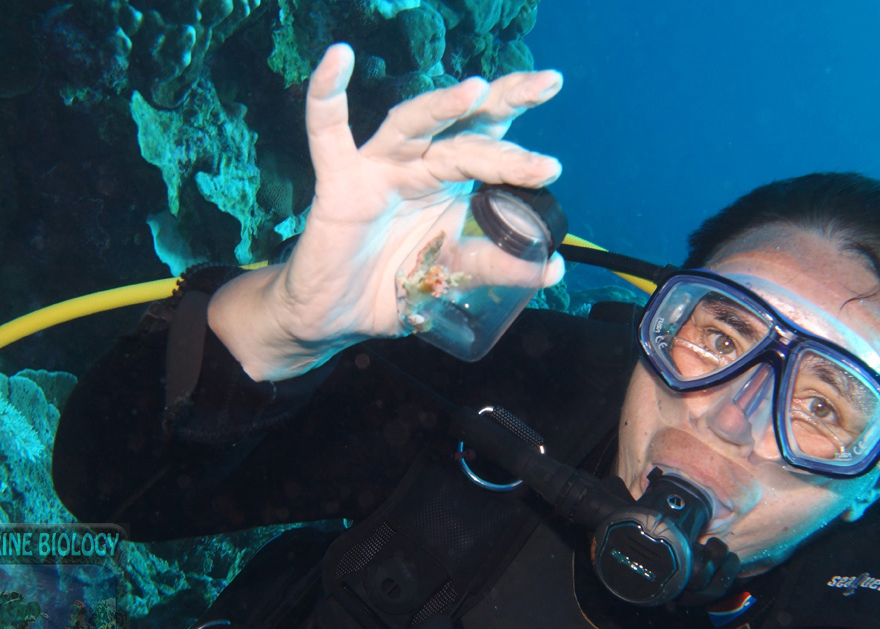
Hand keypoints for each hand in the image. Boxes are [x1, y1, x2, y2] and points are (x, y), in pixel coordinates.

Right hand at [209, 43, 564, 380]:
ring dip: (442, 105)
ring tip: (475, 91)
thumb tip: (551, 268)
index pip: (493, 146)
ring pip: (412, 125)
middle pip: (465, 127)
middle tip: (546, 87)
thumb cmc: (393, 286)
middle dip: (505, 104)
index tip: (552, 167)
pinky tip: (338, 60)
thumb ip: (496, 267)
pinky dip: (327, 95)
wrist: (337, 316)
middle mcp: (420, 166)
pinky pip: (328, 132)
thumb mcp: (453, 278)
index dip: (522, 149)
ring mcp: (380, 169)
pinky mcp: (340, 180)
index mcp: (452, 183)